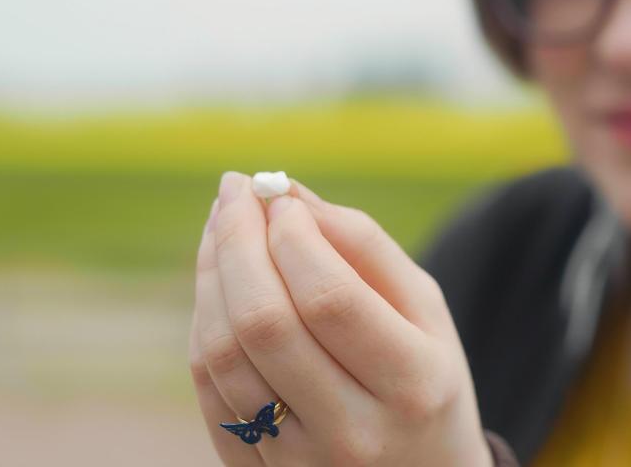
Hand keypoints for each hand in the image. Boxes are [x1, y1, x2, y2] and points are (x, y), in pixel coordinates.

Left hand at [188, 171, 493, 466]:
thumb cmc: (424, 377)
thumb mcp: (424, 310)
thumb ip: (363, 246)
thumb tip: (286, 194)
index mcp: (413, 385)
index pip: (330, 298)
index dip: (292, 235)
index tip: (279, 196)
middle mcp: (354, 432)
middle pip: (265, 323)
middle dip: (237, 241)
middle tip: (235, 191)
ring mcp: (300, 461)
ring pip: (224, 354)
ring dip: (211, 274)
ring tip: (222, 227)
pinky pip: (210, 387)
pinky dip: (206, 321)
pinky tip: (219, 282)